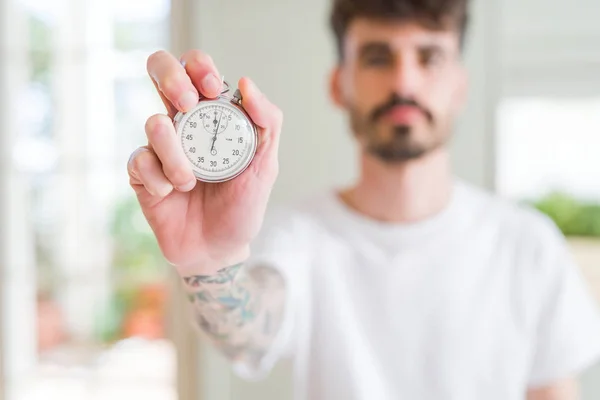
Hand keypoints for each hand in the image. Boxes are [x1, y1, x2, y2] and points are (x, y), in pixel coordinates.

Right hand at [127, 50, 282, 275]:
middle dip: (170, 77)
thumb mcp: (266, 166)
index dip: (198, 66)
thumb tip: (245, 82)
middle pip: (159, 70)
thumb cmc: (243, 206)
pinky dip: (159, 180)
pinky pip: (140, 160)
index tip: (211, 89)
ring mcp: (159, 146)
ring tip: (190, 182)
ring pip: (154, 123)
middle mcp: (183, 123)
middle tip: (187, 104)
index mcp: (213, 116)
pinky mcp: (141, 172)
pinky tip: (171, 195)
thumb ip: (267, 123)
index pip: (196, 68)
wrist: (218, 249)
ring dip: (176, 155)